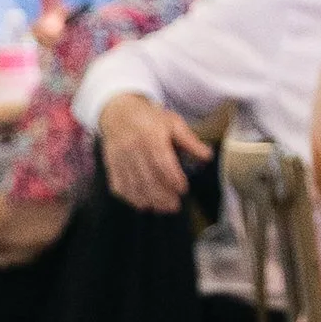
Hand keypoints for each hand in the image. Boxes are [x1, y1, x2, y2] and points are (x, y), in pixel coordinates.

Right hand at [101, 94, 210, 211]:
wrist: (119, 113)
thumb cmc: (151, 119)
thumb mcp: (173, 123)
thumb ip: (190, 142)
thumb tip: (208, 157)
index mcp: (151, 137)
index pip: (162, 162)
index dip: (173, 178)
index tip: (184, 189)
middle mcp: (133, 149)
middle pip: (148, 178)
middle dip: (163, 196)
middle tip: (176, 205)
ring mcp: (120, 158)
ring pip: (134, 185)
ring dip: (149, 200)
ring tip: (164, 208)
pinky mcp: (112, 165)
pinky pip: (119, 186)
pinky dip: (131, 198)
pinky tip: (144, 204)